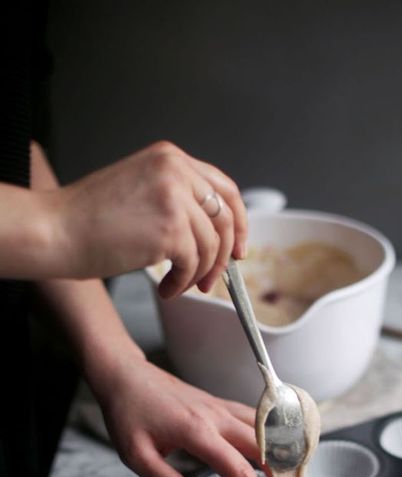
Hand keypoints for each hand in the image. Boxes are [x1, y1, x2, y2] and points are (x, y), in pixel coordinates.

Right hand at [46, 141, 247, 297]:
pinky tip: (166, 288)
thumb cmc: (88, 218)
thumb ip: (177, 198)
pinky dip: (183, 283)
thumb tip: (212, 231)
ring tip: (180, 285)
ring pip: (211, 246)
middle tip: (214, 278)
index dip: (238, 222)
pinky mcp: (171, 229)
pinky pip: (193, 264)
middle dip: (224, 255)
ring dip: (200, 273)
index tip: (238, 247)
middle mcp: (176, 171)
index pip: (224, 188)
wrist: (56, 230)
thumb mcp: (140, 189)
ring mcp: (175, 198)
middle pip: (225, 218)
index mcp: (170, 157)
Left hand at [90, 354, 271, 476]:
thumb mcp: (137, 457)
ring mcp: (221, 407)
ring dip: (281, 453)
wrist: (126, 377)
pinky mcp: (220, 403)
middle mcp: (216, 417)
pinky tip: (275, 447)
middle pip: (263, 447)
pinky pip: (255, 418)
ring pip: (265, 430)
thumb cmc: (129, 413)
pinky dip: (272, 434)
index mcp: (197, 432)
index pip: (238, 469)